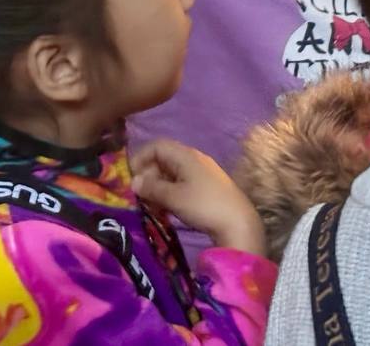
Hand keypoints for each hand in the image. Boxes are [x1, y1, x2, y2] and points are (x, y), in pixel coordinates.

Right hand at [131, 138, 265, 256]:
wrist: (238, 223)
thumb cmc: (203, 205)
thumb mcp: (174, 197)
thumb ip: (152, 188)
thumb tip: (134, 181)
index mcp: (185, 155)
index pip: (157, 146)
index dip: (140, 158)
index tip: (131, 178)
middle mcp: (194, 159)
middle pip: (164, 158)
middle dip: (148, 174)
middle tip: (140, 195)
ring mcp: (202, 173)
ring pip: (172, 173)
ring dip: (159, 186)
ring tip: (151, 204)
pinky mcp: (207, 187)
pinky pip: (182, 183)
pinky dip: (170, 192)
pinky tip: (167, 208)